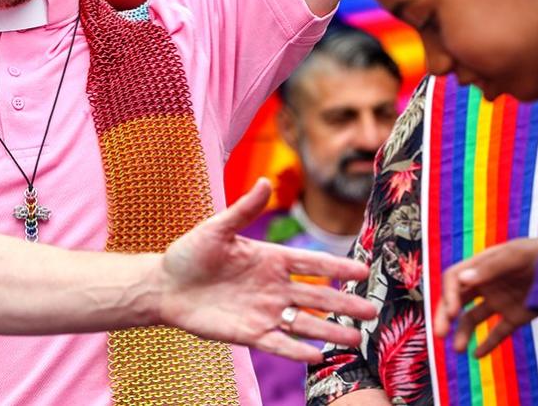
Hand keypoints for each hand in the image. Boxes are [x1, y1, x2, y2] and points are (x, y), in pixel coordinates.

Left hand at [157, 179, 375, 362]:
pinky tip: (317, 356)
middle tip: (373, 312)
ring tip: (357, 340)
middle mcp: (274, 287)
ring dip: (330, 332)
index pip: (311, 263)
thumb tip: (266, 181)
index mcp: (270, 259)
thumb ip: (244, 210)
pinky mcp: (249, 333)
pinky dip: (297, 350)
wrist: (164, 287)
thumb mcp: (217, 228)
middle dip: (345, 304)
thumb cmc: (189, 254)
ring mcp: (264, 312)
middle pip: (317, 297)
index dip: (337, 266)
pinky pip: (279, 343)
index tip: (364, 270)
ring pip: (304, 323)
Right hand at [432, 236, 537, 357]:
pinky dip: (488, 344)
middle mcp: (485, 284)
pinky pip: (498, 332)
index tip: (452, 312)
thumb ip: (491, 267)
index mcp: (480, 266)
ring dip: (463, 333)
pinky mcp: (516, 316)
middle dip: (445, 317)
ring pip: (473, 318)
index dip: (448, 295)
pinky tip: (477, 355)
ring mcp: (500, 301)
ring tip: (458, 350)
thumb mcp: (517, 256)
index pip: (454, 280)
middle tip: (438, 334)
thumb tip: (462, 280)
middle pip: (457, 300)